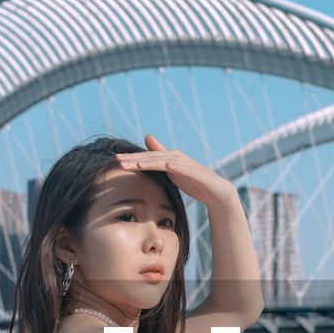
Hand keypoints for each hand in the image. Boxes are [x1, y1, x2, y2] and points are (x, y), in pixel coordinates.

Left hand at [115, 134, 234, 208]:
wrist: (217, 191)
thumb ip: (159, 159)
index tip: (116, 160)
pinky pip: (186, 169)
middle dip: (136, 159)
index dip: (132, 158)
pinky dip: (177, 166)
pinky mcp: (198, 173)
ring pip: (166, 162)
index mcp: (169, 158)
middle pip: (153, 158)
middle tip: (119, 161)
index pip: (147, 158)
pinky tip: (168, 165)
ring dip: (152, 162)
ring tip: (138, 164)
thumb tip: (147, 140)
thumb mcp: (172, 171)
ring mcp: (188, 165)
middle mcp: (177, 158)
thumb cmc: (193, 181)